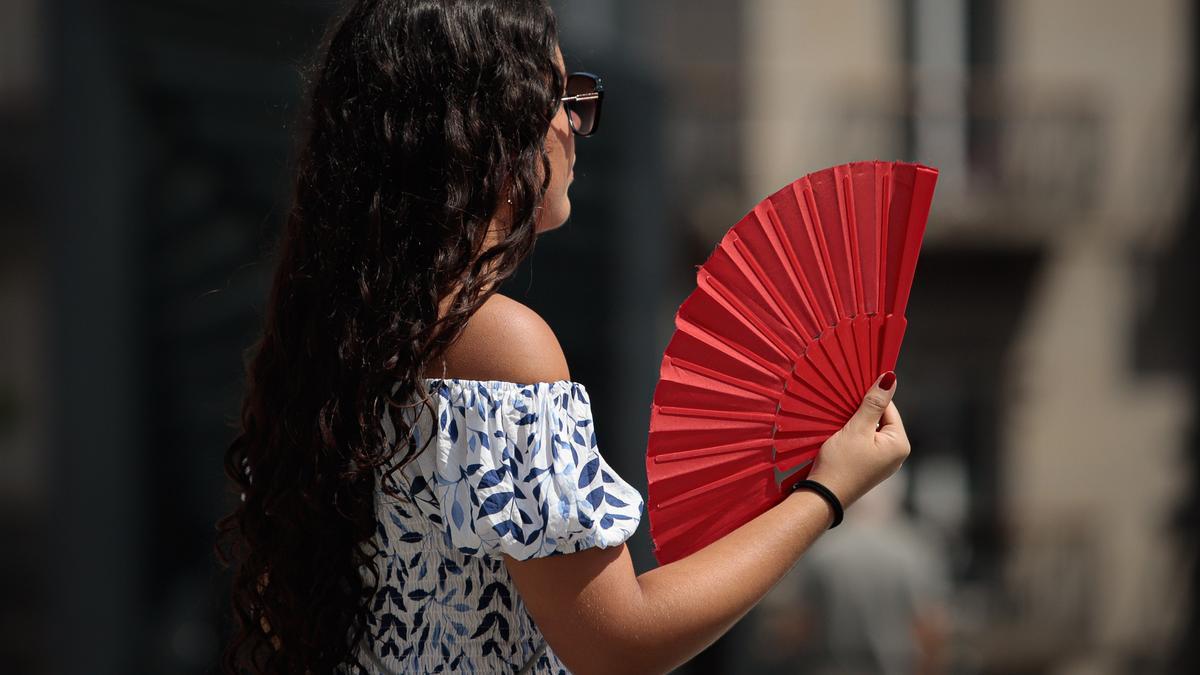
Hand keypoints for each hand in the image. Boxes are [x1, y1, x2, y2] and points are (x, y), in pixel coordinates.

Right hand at [806, 371, 909, 509]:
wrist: (822, 496)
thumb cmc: (840, 463)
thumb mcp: (857, 429)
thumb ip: (873, 403)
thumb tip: (891, 378)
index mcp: (900, 445)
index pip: (889, 408)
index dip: (870, 398)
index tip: (851, 391)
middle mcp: (896, 455)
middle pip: (881, 419)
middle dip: (862, 411)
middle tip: (842, 408)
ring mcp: (882, 463)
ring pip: (870, 431)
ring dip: (855, 423)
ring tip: (838, 422)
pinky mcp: (868, 467)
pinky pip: (864, 443)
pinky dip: (852, 436)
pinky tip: (839, 436)